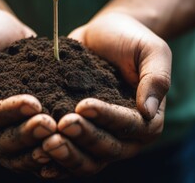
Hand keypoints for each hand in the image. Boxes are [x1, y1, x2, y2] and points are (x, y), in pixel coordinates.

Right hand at [0, 9, 55, 172]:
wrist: (4, 34)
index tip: (32, 103)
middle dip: (25, 135)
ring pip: (16, 155)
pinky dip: (48, 152)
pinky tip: (67, 144)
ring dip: (38, 147)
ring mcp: (1, 136)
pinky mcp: (22, 134)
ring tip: (60, 135)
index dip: (5, 113)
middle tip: (50, 124)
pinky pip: (32, 151)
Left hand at [41, 12, 170, 176]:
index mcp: (149, 119)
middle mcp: (127, 136)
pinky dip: (56, 160)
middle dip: (84, 138)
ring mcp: (101, 136)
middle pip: (108, 149)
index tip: (83, 105)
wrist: (105, 34)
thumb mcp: (151, 50)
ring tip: (46, 142)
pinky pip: (70, 154)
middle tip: (61, 126)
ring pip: (88, 160)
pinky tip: (37, 157)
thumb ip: (156, 78)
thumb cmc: (131, 39)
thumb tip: (148, 111)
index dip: (107, 118)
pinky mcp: (80, 133)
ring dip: (68, 155)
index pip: (130, 126)